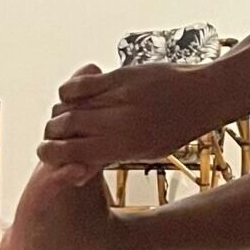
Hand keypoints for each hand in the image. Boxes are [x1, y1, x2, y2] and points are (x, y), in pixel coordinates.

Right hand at [37, 62, 225, 181]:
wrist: (205, 96)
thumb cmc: (176, 128)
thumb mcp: (147, 151)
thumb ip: (111, 158)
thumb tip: (78, 172)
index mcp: (123, 147)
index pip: (71, 154)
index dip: (50, 154)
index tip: (45, 152)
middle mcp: (117, 124)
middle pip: (64, 128)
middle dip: (51, 132)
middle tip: (52, 132)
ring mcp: (118, 98)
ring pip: (69, 106)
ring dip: (58, 111)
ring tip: (61, 115)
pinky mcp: (121, 77)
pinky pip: (82, 84)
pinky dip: (70, 90)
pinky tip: (73, 94)